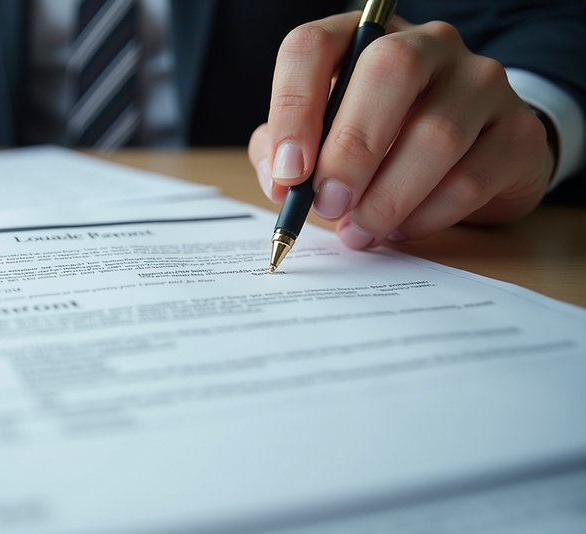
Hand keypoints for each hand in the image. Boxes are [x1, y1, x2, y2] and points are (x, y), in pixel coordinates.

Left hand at [248, 12, 554, 248]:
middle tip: (328, 205)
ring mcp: (480, 83)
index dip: (292, 109)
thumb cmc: (380, 142)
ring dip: (386, 197)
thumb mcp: (320, 138)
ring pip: (435, 134)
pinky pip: (470, 180)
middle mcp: (427, 45)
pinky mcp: (517, 133)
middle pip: (388, 72)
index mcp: (362, 38)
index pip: (312, 47)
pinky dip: (424, 216)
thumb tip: (281, 183)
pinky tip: (400, 228)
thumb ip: (283, 153)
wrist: (473, 154)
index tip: (289, 172)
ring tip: (360, 229)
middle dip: (349, 151)